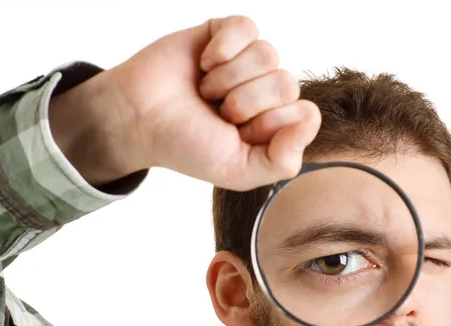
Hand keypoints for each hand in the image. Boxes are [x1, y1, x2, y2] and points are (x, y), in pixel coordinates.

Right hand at [50, 16, 320, 190]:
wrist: (139, 118)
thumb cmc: (187, 146)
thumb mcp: (238, 171)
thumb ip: (282, 160)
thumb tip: (311, 120)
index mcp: (275, 126)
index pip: (303, 115)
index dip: (269, 125)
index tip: (238, 134)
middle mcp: (266, 93)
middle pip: (287, 84)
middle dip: (246, 103)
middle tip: (218, 113)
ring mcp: (248, 63)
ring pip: (268, 55)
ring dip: (229, 79)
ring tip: (206, 92)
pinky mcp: (227, 33)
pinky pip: (247, 28)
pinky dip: (222, 48)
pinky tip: (204, 64)